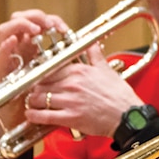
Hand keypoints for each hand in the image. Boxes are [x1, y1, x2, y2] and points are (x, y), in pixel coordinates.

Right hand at [0, 9, 70, 133]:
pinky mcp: (1, 70)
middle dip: (34, 17)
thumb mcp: (62, 76)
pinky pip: (0, 54)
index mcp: (35, 46)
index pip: (39, 22)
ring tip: (35, 30)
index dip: (51, 21)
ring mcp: (9, 57)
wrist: (26, 119)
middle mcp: (20, 48)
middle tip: (49, 25)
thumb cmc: (45, 98)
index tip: (64, 29)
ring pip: (7, 30)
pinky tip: (13, 41)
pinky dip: (5, 46)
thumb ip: (72, 60)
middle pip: (21, 18)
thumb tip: (92, 46)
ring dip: (21, 25)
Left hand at [21, 43, 142, 137]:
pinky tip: (31, 115)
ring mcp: (70, 101)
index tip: (38, 79)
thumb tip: (91, 41)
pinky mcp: (71, 117)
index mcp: (79, 70)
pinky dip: (34, 116)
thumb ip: (94, 54)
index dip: (40, 75)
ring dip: (32, 102)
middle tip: (33, 92)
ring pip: (39, 98)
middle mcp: (72, 84)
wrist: (127, 115)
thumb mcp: (106, 70)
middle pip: (40, 83)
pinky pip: (45, 116)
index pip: (49, 69)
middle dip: (34, 89)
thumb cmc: (118, 95)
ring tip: (31, 104)